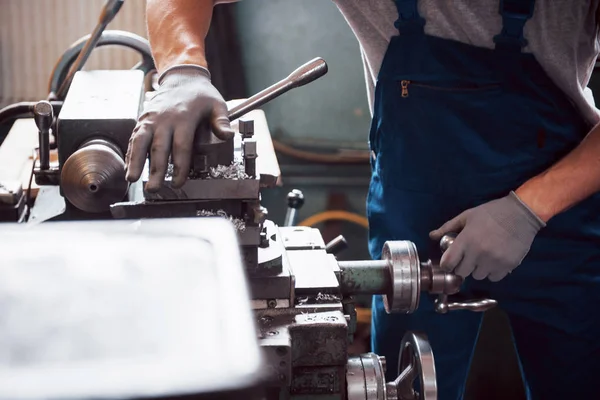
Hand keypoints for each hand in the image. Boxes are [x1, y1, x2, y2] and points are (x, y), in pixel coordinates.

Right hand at [125, 65, 233, 190]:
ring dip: (135, 161)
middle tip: (154, 188)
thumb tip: (228, 135)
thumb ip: (221, 121)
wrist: (182, 77)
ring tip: (132, 179)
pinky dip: (131, 152)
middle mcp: (165, 119)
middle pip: (159, 147)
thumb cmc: (201, 94)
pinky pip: (135, 137)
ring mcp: (151, 118)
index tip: (178, 182)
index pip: (181, 147)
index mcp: (184, 117)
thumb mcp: (217, 104)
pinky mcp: (143, 119)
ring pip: (140, 141)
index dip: (180, 166)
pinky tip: (129, 167)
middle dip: (156, 169)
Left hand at [429, 192, 545, 281]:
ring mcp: (493, 261)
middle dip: (462, 266)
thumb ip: (448, 227)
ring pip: (478, 276)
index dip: (447, 264)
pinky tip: (494, 261)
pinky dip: (492, 272)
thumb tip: (432, 236)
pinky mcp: (507, 265)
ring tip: (483, 257)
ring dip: (478, 269)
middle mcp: (478, 253)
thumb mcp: (467, 216)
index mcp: (466, 240)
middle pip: (462, 272)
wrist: (520, 214)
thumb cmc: (491, 213)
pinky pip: (494, 278)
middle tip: (468, 258)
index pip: (448, 263)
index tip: (450, 262)